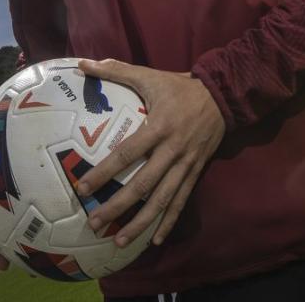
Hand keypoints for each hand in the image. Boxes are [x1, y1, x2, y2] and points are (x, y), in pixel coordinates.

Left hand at [74, 58, 224, 247]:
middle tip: (95, 223)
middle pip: (143, 185)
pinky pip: (181, 202)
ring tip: (118, 239)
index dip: (104, 172)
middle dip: (118, 206)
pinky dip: (168, 223)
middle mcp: (172, 150)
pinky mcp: (196, 172)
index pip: (126, 154)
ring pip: (162, 201)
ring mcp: (186, 165)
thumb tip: (82, 63)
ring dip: (140, 223)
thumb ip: (115, 70)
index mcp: (159, 127)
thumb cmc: (179, 86)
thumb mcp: (148, 75)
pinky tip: (153, 241)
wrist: (222, 96)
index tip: (83, 189)